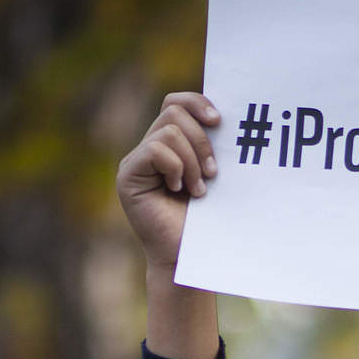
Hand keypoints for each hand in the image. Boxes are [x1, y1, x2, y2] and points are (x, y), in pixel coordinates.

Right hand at [117, 92, 221, 358]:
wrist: (191, 256)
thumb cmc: (210, 221)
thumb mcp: (217, 177)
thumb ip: (215, 147)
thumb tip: (230, 115)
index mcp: (173, 144)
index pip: (177, 102)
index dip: (197, 102)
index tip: (221, 122)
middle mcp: (151, 148)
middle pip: (174, 110)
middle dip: (202, 139)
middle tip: (214, 173)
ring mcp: (137, 160)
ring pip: (169, 130)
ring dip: (193, 161)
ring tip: (199, 190)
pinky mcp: (128, 174)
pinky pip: (156, 149)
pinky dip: (176, 168)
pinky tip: (179, 191)